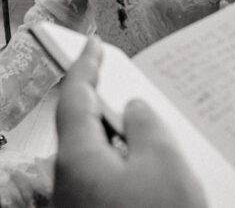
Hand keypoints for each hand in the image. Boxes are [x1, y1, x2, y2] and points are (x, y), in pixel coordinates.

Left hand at [54, 38, 206, 207]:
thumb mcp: (164, 166)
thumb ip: (147, 126)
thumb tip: (134, 109)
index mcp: (77, 158)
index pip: (75, 97)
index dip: (86, 64)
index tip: (93, 42)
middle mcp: (70, 179)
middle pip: (85, 128)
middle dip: (108, 102)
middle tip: (123, 78)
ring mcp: (81, 200)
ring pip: (100, 157)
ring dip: (122, 139)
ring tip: (151, 124)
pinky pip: (110, 180)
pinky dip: (128, 166)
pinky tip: (154, 169)